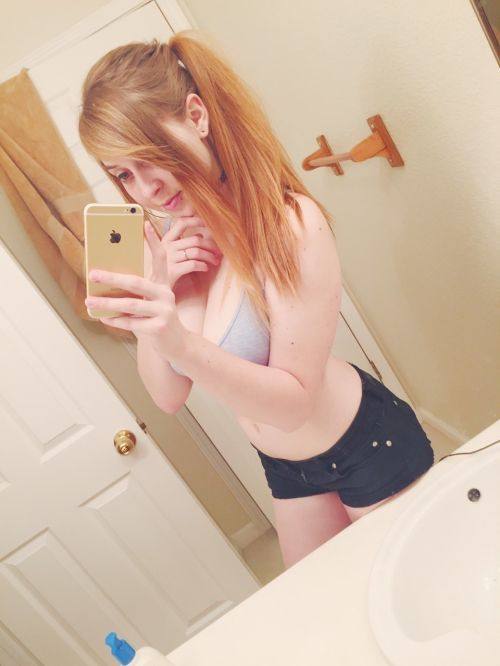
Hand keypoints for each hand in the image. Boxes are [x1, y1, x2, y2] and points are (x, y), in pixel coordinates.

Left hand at [84, 220, 188, 359]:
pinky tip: (103, 317)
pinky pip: (132, 322)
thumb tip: (104, 285)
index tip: (145, 224)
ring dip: (107, 302)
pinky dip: (115, 320)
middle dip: (112, 278)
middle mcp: (166, 295)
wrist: (177, 345)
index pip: (161, 259)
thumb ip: (133, 293)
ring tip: (89, 300)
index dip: (155, 242)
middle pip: (136, 282)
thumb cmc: (156, 319)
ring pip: (131, 305)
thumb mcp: (149, 302)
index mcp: (163, 284)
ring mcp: (165, 311)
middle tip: (93, 273)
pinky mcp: (160, 328)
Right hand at [161, 215, 222, 290]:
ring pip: (196, 252)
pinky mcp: (173, 271)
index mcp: (166, 240)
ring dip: (209, 256)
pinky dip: (202, 266)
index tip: (205, 223)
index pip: (181, 224)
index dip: (194, 221)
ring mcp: (169, 259)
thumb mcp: (171, 252)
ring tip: (215, 261)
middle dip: (210, 245)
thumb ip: (184, 242)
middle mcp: (167, 247)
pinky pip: (193, 265)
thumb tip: (200, 234)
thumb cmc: (166, 268)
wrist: (156, 287)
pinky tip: (206, 268)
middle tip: (218, 252)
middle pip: (195, 240)